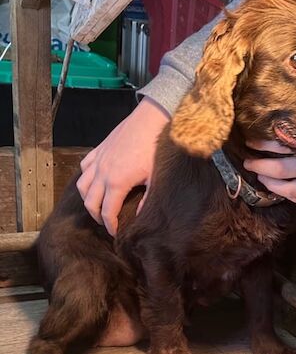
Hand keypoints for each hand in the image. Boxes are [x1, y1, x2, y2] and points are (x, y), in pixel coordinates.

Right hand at [77, 97, 169, 234]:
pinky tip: (94, 182)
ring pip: (82, 186)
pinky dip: (86, 178)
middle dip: (96, 216)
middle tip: (106, 222)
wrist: (150, 120)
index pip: (107, 212)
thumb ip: (146, 200)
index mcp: (116, 183)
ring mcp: (98, 160)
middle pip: (90, 203)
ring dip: (88, 199)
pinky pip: (84, 167)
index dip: (110, 226)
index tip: (115, 232)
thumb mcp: (154, 179)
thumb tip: (138, 217)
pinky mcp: (98, 150)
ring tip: (97, 205)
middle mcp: (102, 173)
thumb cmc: (154, 149)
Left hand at [244, 116, 295, 205]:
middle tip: (248, 161)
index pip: (286, 146)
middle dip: (261, 167)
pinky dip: (290, 197)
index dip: (265, 145)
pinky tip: (281, 191)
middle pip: (281, 172)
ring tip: (260, 178)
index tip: (251, 140)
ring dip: (272, 185)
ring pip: (291, 191)